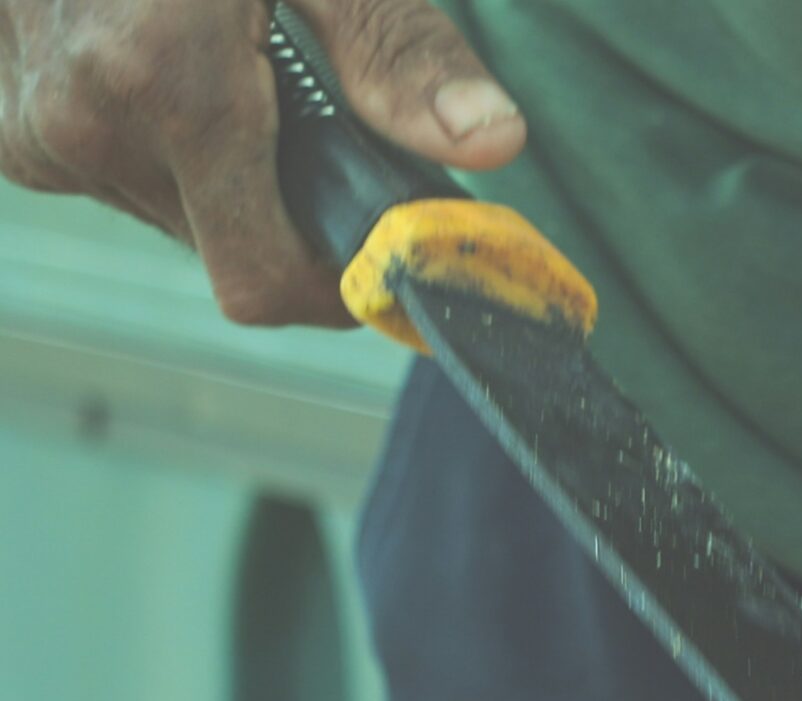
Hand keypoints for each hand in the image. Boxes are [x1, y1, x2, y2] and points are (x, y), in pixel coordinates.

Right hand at [0, 0, 522, 324]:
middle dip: (282, 208)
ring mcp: (29, 128)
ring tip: (216, 63)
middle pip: (226, 253)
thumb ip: (400, 54)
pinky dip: (155, 144)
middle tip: (298, 111)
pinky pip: (111, 177)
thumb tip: (494, 141)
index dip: (334, 287)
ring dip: (217, 174)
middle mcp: (81, 120)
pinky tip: (153, 58)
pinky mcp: (3, 124)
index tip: (379, 250)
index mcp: (161, 82)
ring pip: (172, 219)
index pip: (263, 282)